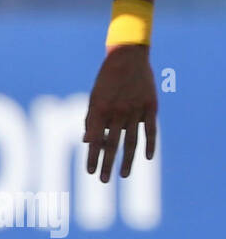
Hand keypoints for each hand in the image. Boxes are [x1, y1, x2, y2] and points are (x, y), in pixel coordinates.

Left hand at [83, 45, 157, 182]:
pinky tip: (148, 158)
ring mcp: (135, 110)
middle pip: (112, 144)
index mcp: (99, 108)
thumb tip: (87, 142)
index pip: (94, 139)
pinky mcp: (150, 107)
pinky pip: (151, 130)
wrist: (127, 57)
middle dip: (107, 164)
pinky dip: (150, 144)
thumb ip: (91, 120)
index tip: (90, 172)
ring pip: (131, 141)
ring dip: (127, 160)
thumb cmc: (107, 79)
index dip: (92, 156)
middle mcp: (117, 112)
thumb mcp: (94, 97)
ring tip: (123, 175)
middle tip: (103, 181)